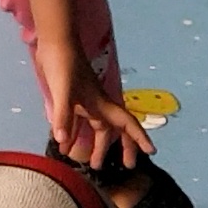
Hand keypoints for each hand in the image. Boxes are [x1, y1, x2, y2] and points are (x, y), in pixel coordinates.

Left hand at [38, 47, 154, 173]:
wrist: (55, 41)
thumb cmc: (64, 64)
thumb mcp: (64, 91)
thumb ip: (63, 116)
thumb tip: (62, 141)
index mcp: (101, 104)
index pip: (126, 124)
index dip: (139, 137)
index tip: (152, 151)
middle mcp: (97, 104)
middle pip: (113, 130)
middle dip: (119, 147)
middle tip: (125, 165)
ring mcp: (84, 101)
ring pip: (95, 127)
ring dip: (94, 144)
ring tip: (91, 163)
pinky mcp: (71, 97)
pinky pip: (77, 121)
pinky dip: (73, 134)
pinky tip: (64, 144)